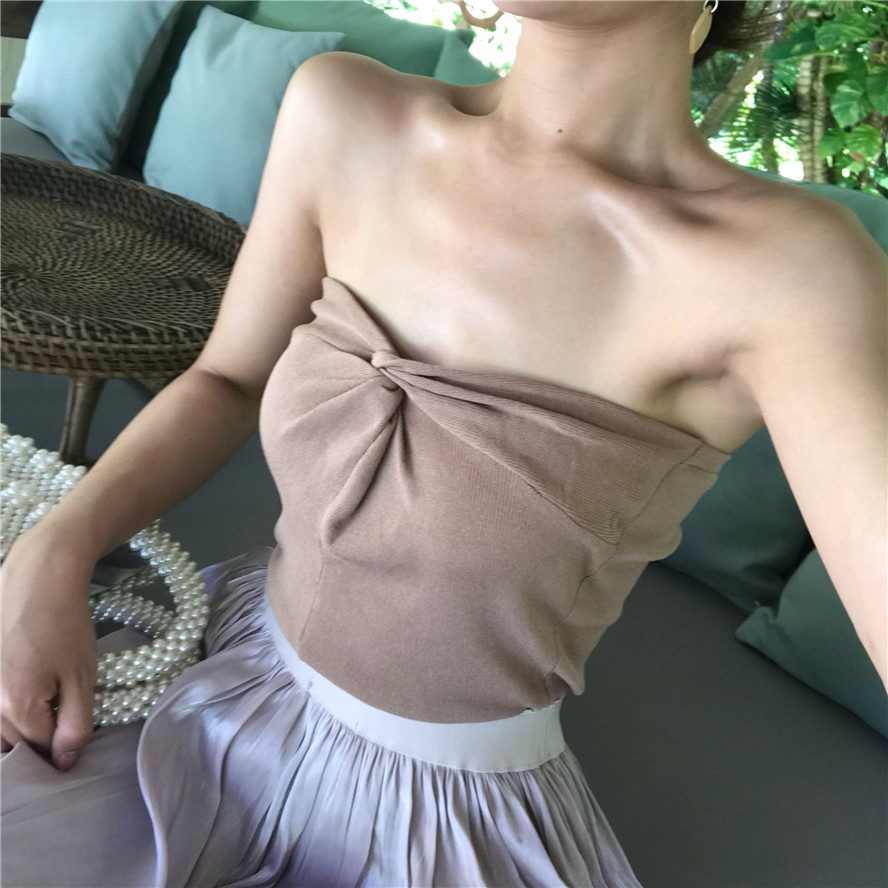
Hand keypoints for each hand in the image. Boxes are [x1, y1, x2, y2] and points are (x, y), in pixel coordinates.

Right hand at [0, 527, 97, 770]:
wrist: (37, 577)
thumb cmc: (66, 625)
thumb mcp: (82, 676)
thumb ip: (75, 724)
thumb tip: (62, 763)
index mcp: (15, 708)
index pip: (39, 750)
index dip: (61, 746)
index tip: (74, 731)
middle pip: (12, 743)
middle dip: (37, 739)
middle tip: (61, 716)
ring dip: (18, 726)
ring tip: (43, 703)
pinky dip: (4, 710)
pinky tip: (23, 690)